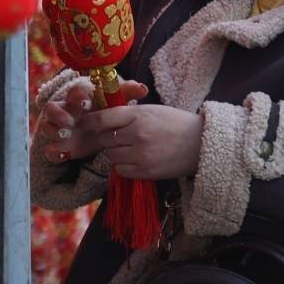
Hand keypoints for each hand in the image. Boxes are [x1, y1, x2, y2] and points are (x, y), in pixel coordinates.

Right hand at [39, 79, 147, 163]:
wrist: (97, 132)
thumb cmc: (104, 113)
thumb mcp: (115, 104)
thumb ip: (126, 94)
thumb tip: (143, 88)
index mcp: (79, 99)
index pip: (73, 92)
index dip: (77, 97)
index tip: (86, 103)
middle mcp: (65, 111)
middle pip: (52, 107)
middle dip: (58, 113)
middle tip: (70, 121)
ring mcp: (58, 128)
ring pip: (47, 126)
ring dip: (54, 130)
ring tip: (65, 134)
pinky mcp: (58, 145)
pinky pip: (49, 148)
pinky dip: (53, 151)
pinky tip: (63, 154)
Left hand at [76, 102, 203, 179]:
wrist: (201, 144)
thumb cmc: (176, 123)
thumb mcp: (152, 110)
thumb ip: (128, 114)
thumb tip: (102, 119)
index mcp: (138, 116)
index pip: (102, 119)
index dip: (89, 122)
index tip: (83, 124)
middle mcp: (137, 135)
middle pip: (104, 139)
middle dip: (107, 138)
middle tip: (117, 137)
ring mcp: (141, 155)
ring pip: (111, 156)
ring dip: (116, 153)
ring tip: (131, 148)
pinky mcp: (146, 172)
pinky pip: (121, 170)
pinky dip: (124, 166)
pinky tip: (136, 159)